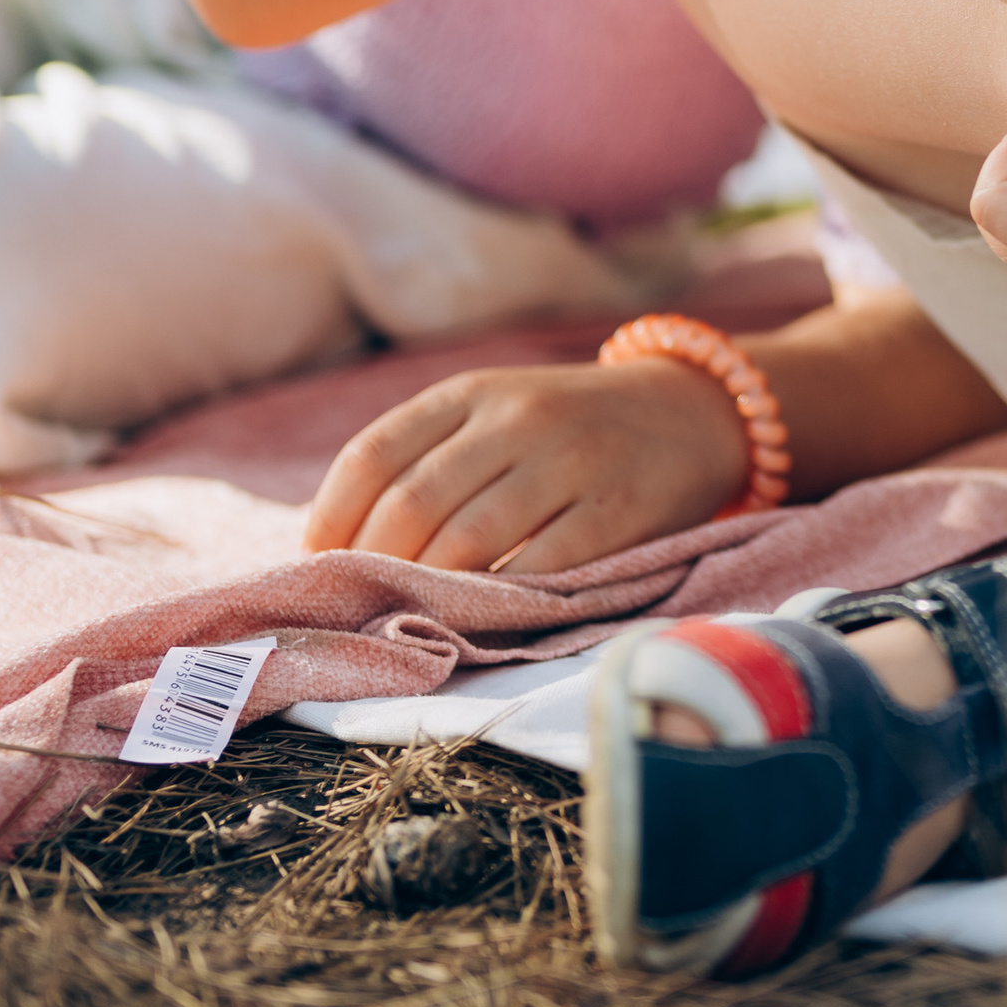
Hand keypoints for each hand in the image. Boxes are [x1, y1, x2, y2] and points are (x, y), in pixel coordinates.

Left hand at [303, 357, 751, 572]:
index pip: (371, 455)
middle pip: (412, 503)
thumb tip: (336, 540)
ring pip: (469, 538)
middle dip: (374, 565)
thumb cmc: (568, 428)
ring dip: (428, 587)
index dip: (330, 518)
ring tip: (409, 613)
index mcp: (472, 393)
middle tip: (361, 602)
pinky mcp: (618, 510)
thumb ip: (427, 458)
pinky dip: (499, 597)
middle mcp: (518, 418)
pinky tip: (480, 612)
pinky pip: (540, 566)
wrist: (690, 413)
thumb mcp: (495, 413)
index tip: (317, 562)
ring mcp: (572, 461)